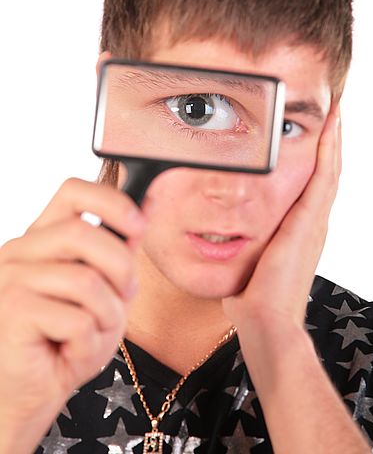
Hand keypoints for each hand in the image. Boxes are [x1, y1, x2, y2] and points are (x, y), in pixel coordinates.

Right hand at [0, 178, 147, 448]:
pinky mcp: (11, 311)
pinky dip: (89, 345)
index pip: (73, 191)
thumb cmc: (68, 338)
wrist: (32, 392)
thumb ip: (120, 249)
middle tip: (126, 296)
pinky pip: (76, 320)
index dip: (111, 200)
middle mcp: (20, 250)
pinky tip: (72, 355)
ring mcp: (10, 279)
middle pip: (83, 233)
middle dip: (121, 268)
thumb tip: (147, 206)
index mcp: (44, 238)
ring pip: (86, 281)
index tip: (140, 224)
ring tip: (95, 333)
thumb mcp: (106, 289)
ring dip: (107, 316)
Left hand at [222, 102, 340, 330]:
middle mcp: (315, 222)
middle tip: (334, 113)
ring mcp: (315, 222)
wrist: (267, 321)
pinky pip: (323, 177)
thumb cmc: (255, 296)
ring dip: (333, 139)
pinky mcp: (309, 222)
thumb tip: (222, 233)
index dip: (318, 158)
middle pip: (328, 171)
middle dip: (330, 142)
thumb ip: (246, 242)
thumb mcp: (251, 259)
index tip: (317, 133)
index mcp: (302, 230)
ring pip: (330, 169)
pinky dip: (329, 150)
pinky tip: (331, 127)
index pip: (314, 184)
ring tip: (336, 112)